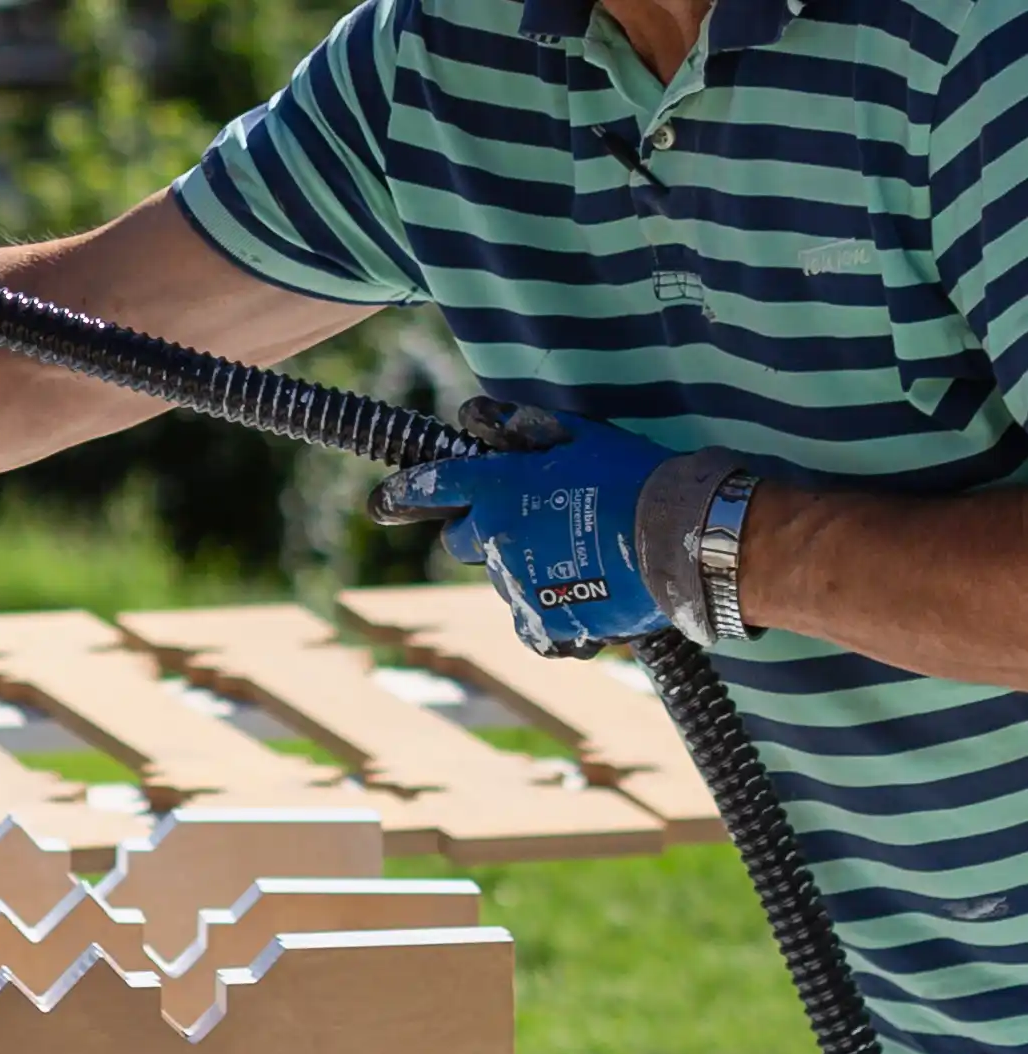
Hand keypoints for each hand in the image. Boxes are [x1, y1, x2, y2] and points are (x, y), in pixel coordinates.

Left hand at [369, 397, 741, 655]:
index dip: (403, 493)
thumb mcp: (581, 437)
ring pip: (501, 577)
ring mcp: (516, 586)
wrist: (685, 539)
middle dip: (479, 530)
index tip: (383, 502)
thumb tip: (473, 415)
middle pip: (459, 540)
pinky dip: (550, 608)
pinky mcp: (543, 624)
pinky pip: (531, 620)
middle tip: (527, 522)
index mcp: (499, 490)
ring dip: (524, 566)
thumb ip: (522, 428)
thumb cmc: (635, 477)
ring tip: (581, 555)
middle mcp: (495, 540)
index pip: (431, 486)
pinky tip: (587, 590)